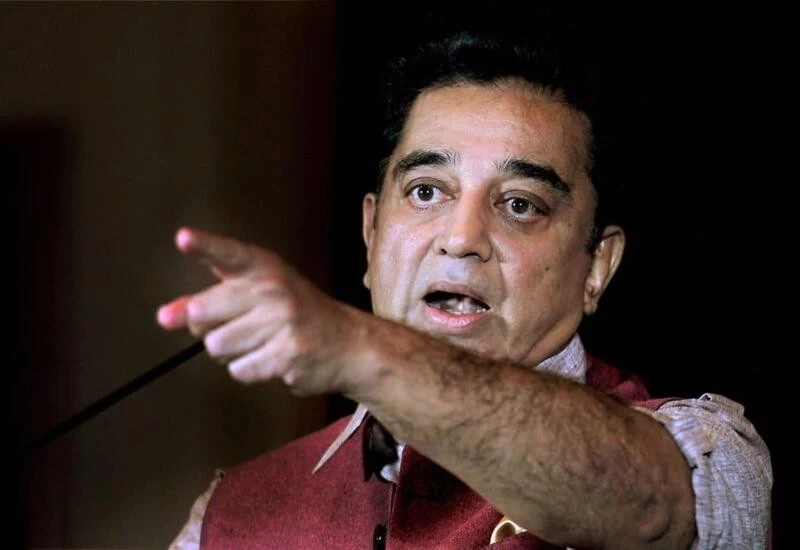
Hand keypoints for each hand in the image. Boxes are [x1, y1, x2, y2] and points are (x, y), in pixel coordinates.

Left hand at [157, 227, 359, 394]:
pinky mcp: (286, 353)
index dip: (204, 245)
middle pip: (202, 313)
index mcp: (264, 267)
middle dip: (207, 328)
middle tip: (237, 326)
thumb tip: (165, 317)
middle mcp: (273, 289)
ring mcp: (282, 321)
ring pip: (216, 346)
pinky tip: (272, 359)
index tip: (182, 238)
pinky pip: (238, 369)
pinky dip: (249, 370)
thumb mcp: (258, 294)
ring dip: (231, 352)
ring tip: (261, 343)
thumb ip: (209, 300)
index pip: (228, 254)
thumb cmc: (294, 315)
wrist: (349, 343)